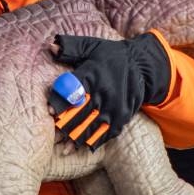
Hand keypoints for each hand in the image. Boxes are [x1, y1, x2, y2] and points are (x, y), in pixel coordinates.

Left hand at [47, 33, 169, 149]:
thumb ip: (70, 47)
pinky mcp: (122, 116)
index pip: (73, 89)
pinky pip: (106, 132)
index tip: (49, 111)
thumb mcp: (92, 46)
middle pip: (80, 111)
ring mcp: (114, 106)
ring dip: (76, 138)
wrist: (144, 66)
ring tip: (63, 148)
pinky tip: (83, 149)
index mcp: (93, 73)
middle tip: (52, 134)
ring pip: (92, 125)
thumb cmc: (112, 56)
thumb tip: (50, 46)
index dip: (60, 101)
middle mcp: (103, 91)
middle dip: (65, 124)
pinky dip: (94, 141)